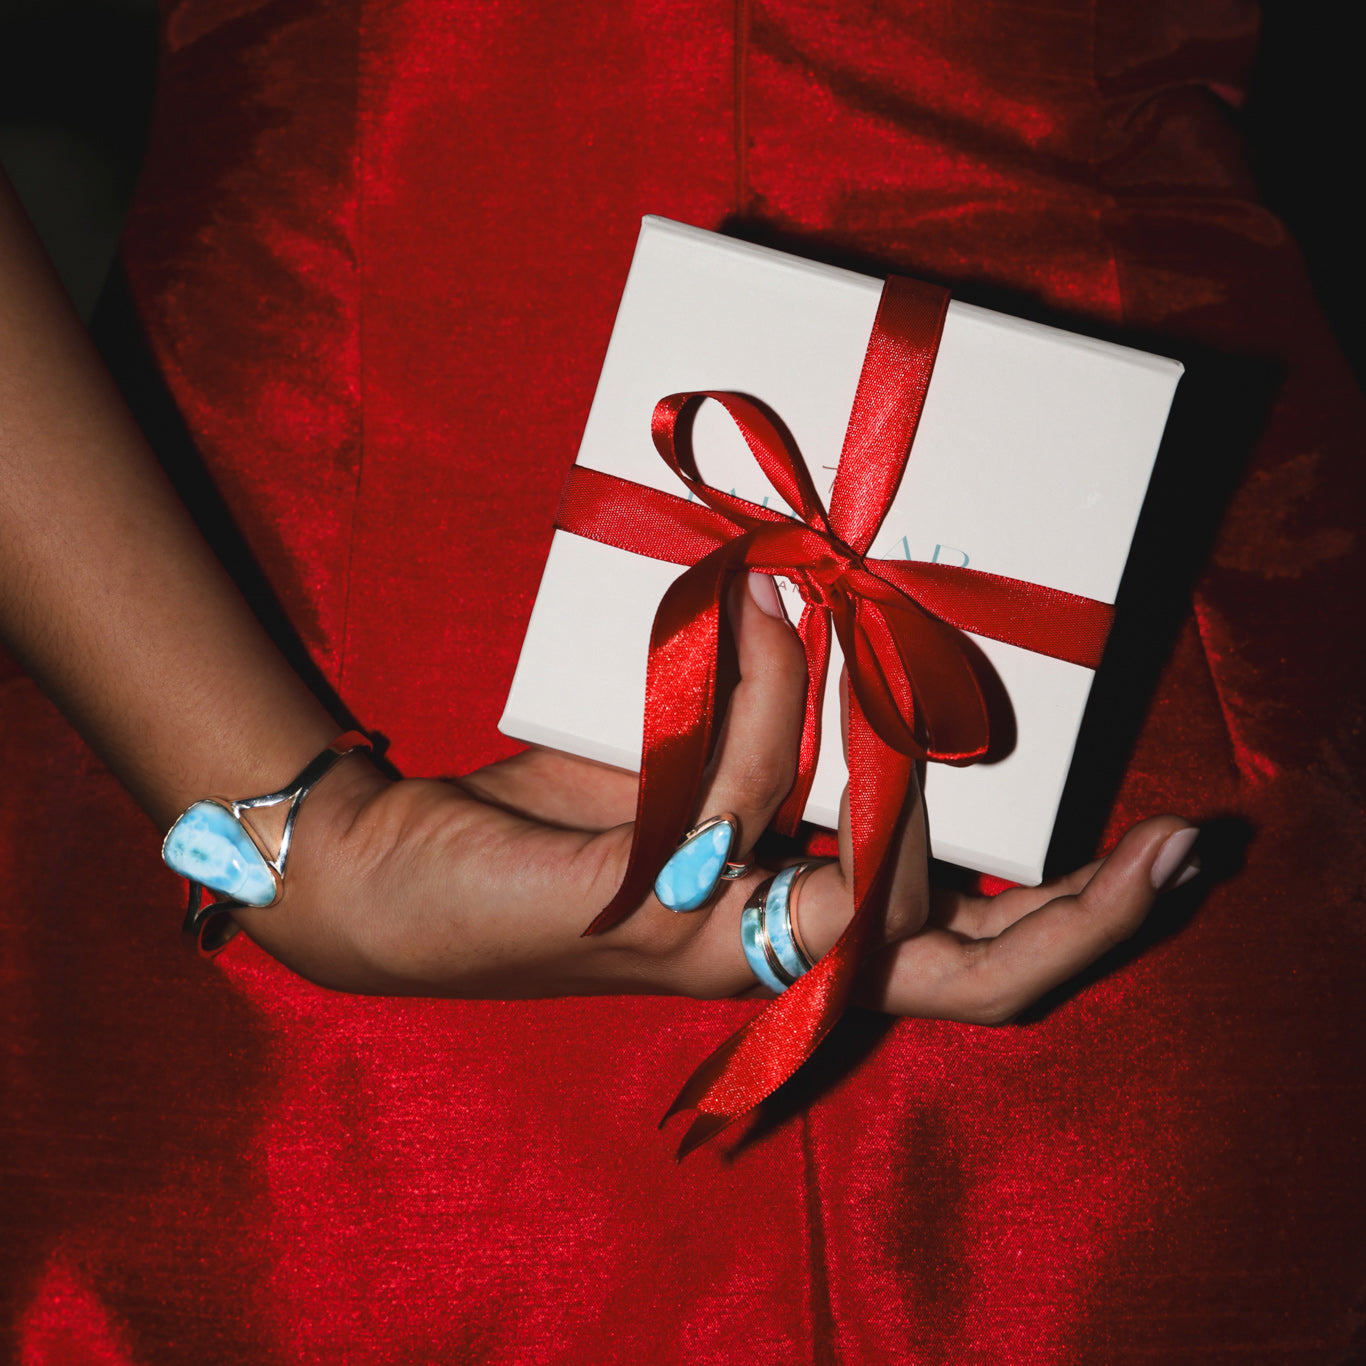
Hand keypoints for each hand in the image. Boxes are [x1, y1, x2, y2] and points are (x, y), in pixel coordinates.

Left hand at [235, 572, 1198, 1025]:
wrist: (394, 862)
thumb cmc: (553, 803)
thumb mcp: (687, 744)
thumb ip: (766, 710)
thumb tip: (825, 602)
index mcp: (810, 917)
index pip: (982, 949)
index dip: (1088, 915)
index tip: (1180, 848)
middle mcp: (786, 952)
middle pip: (977, 976)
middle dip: (1093, 916)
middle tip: (1183, 848)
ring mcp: (727, 944)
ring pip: (883, 876)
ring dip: (887, 717)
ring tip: (844, 586)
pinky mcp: (655, 907)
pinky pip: (749, 797)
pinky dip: (754, 681)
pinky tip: (738, 597)